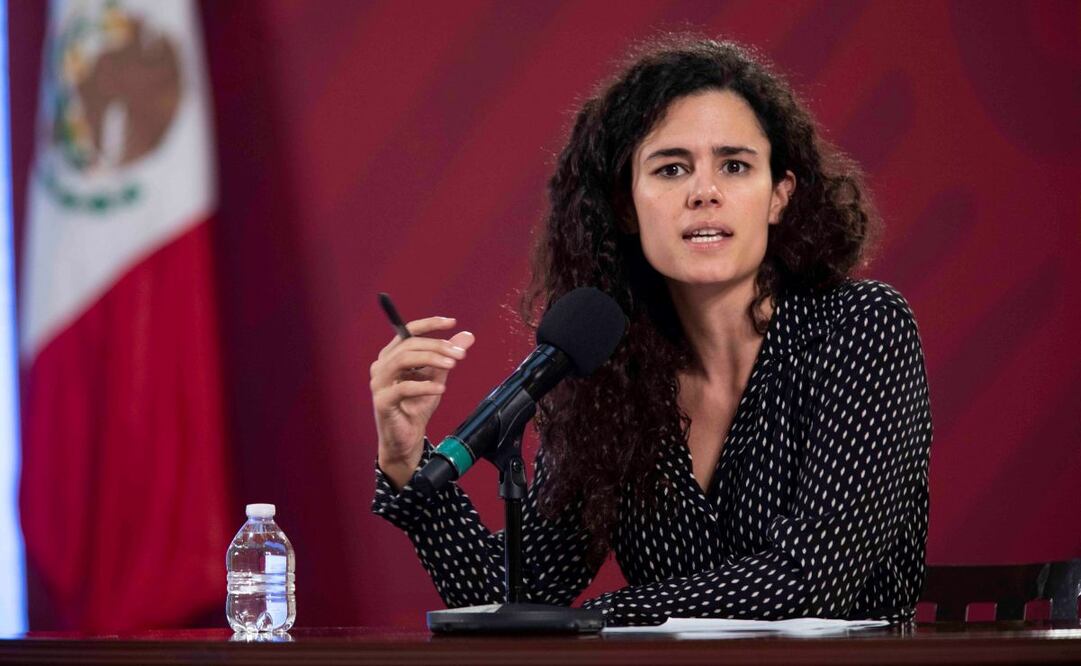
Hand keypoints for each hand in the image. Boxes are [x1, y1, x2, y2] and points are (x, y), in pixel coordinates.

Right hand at [370, 316, 474, 489]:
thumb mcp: (437, 377)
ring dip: (430, 359)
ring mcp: (379, 383)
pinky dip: (424, 386)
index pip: (407, 332)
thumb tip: (467, 336)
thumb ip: (447, 356)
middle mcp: (381, 366)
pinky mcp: (382, 401)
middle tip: (460, 354)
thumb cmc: (417, 407)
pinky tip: (441, 388)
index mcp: (391, 356)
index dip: (429, 324)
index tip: (451, 322)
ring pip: (403, 359)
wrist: (407, 439)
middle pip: (408, 344)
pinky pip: (403, 388)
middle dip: (437, 345)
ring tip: (451, 364)